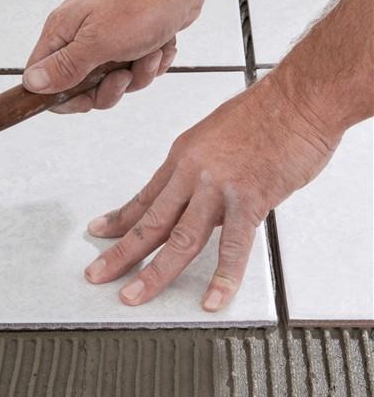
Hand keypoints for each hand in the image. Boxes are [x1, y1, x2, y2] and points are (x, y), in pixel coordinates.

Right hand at [23, 0, 203, 112]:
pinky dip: (149, 65)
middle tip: (124, 73)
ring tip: (149, 52)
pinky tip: (158, 48)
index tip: (86, 101)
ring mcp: (104, 41)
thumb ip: (64, 67)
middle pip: (82, 88)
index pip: (43, 78)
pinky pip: (132, 72)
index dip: (62, 97)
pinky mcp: (127, 43)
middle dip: (110, 88)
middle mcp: (79, 38)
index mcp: (62, 33)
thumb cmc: (141, 2)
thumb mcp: (98, 42)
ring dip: (137, 75)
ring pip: (112, 83)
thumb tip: (32, 85)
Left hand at [83, 74, 337, 310]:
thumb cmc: (262, 113)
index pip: (144, 197)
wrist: (298, 97)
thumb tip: (196, 199)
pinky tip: (212, 299)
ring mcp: (218, 187)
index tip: (100, 233)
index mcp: (182, 158)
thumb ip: (202, 173)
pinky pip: (234, 245)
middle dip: (121, 253)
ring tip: (134, 296)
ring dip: (154, 272)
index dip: (120, 219)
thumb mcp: (214, 136)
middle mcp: (192, 173)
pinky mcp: (250, 199)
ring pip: (180, 238)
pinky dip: (223, 276)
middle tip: (98, 275)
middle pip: (150, 222)